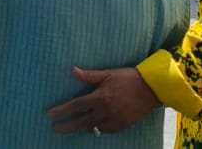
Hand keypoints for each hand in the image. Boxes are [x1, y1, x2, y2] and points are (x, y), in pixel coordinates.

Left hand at [46, 67, 160, 133]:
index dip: (61, 111)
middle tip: (54, 129)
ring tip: (75, 125)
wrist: (152, 89)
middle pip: (80, 123)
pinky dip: (98, 128)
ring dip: (82, 127)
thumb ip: (90, 76)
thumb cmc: (129, 78)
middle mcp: (104, 111)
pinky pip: (104, 130)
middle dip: (66, 127)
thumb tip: (72, 70)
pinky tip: (94, 125)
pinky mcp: (121, 126)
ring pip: (92, 128)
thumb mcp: (109, 73)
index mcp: (99, 97)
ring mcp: (113, 121)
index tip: (50, 115)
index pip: (75, 106)